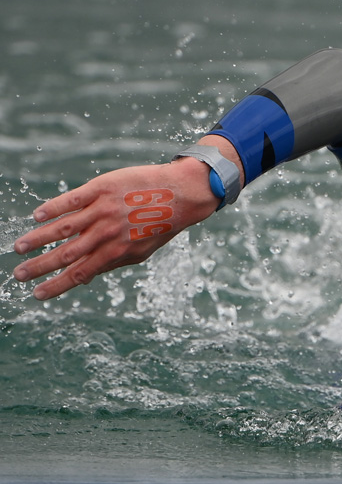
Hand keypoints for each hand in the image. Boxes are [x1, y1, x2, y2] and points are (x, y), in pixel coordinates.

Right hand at [13, 159, 219, 299]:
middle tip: (18, 275)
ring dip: (38, 239)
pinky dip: (53, 208)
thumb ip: (113, 262)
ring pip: (63, 227)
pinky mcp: (103, 188)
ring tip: (20, 248)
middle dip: (40, 267)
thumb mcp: (141, 251)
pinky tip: (37, 216)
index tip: (37, 295)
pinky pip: (72, 199)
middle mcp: (108, 233)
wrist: (180, 194)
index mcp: (117, 252)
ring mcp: (104, 210)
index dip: (57, 286)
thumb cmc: (160, 224)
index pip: (80, 273)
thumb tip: (86, 276)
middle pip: (66, 254)